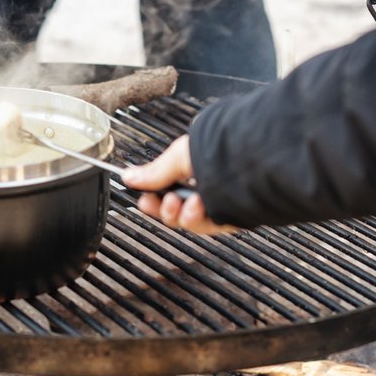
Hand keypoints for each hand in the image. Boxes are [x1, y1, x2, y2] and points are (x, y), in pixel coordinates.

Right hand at [122, 136, 237, 234]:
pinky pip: (206, 227)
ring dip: (181, 214)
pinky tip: (198, 206)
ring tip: (187, 202)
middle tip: (166, 202)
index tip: (145, 200)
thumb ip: (153, 173)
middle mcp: (205, 186)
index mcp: (192, 168)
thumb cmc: (218, 149)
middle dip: (165, 210)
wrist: (248, 158)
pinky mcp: (229, 217)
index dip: (152, 199)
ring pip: (188, 222)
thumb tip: (128, 177)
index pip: (166, 191)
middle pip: (175, 211)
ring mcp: (217, 203)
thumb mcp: (178, 157)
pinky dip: (198, 219)